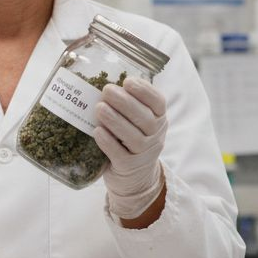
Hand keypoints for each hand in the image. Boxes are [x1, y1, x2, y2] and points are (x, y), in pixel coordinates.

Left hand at [95, 77, 167, 219]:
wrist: (135, 177)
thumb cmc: (131, 140)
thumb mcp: (139, 121)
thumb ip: (129, 103)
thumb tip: (104, 79)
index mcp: (159, 119)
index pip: (158, 102)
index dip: (144, 91)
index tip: (127, 81)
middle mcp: (155, 136)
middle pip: (144, 118)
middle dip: (125, 102)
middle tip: (106, 90)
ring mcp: (144, 153)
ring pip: (132, 136)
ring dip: (115, 120)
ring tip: (99, 108)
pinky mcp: (128, 167)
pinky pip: (119, 154)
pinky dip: (108, 142)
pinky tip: (97, 131)